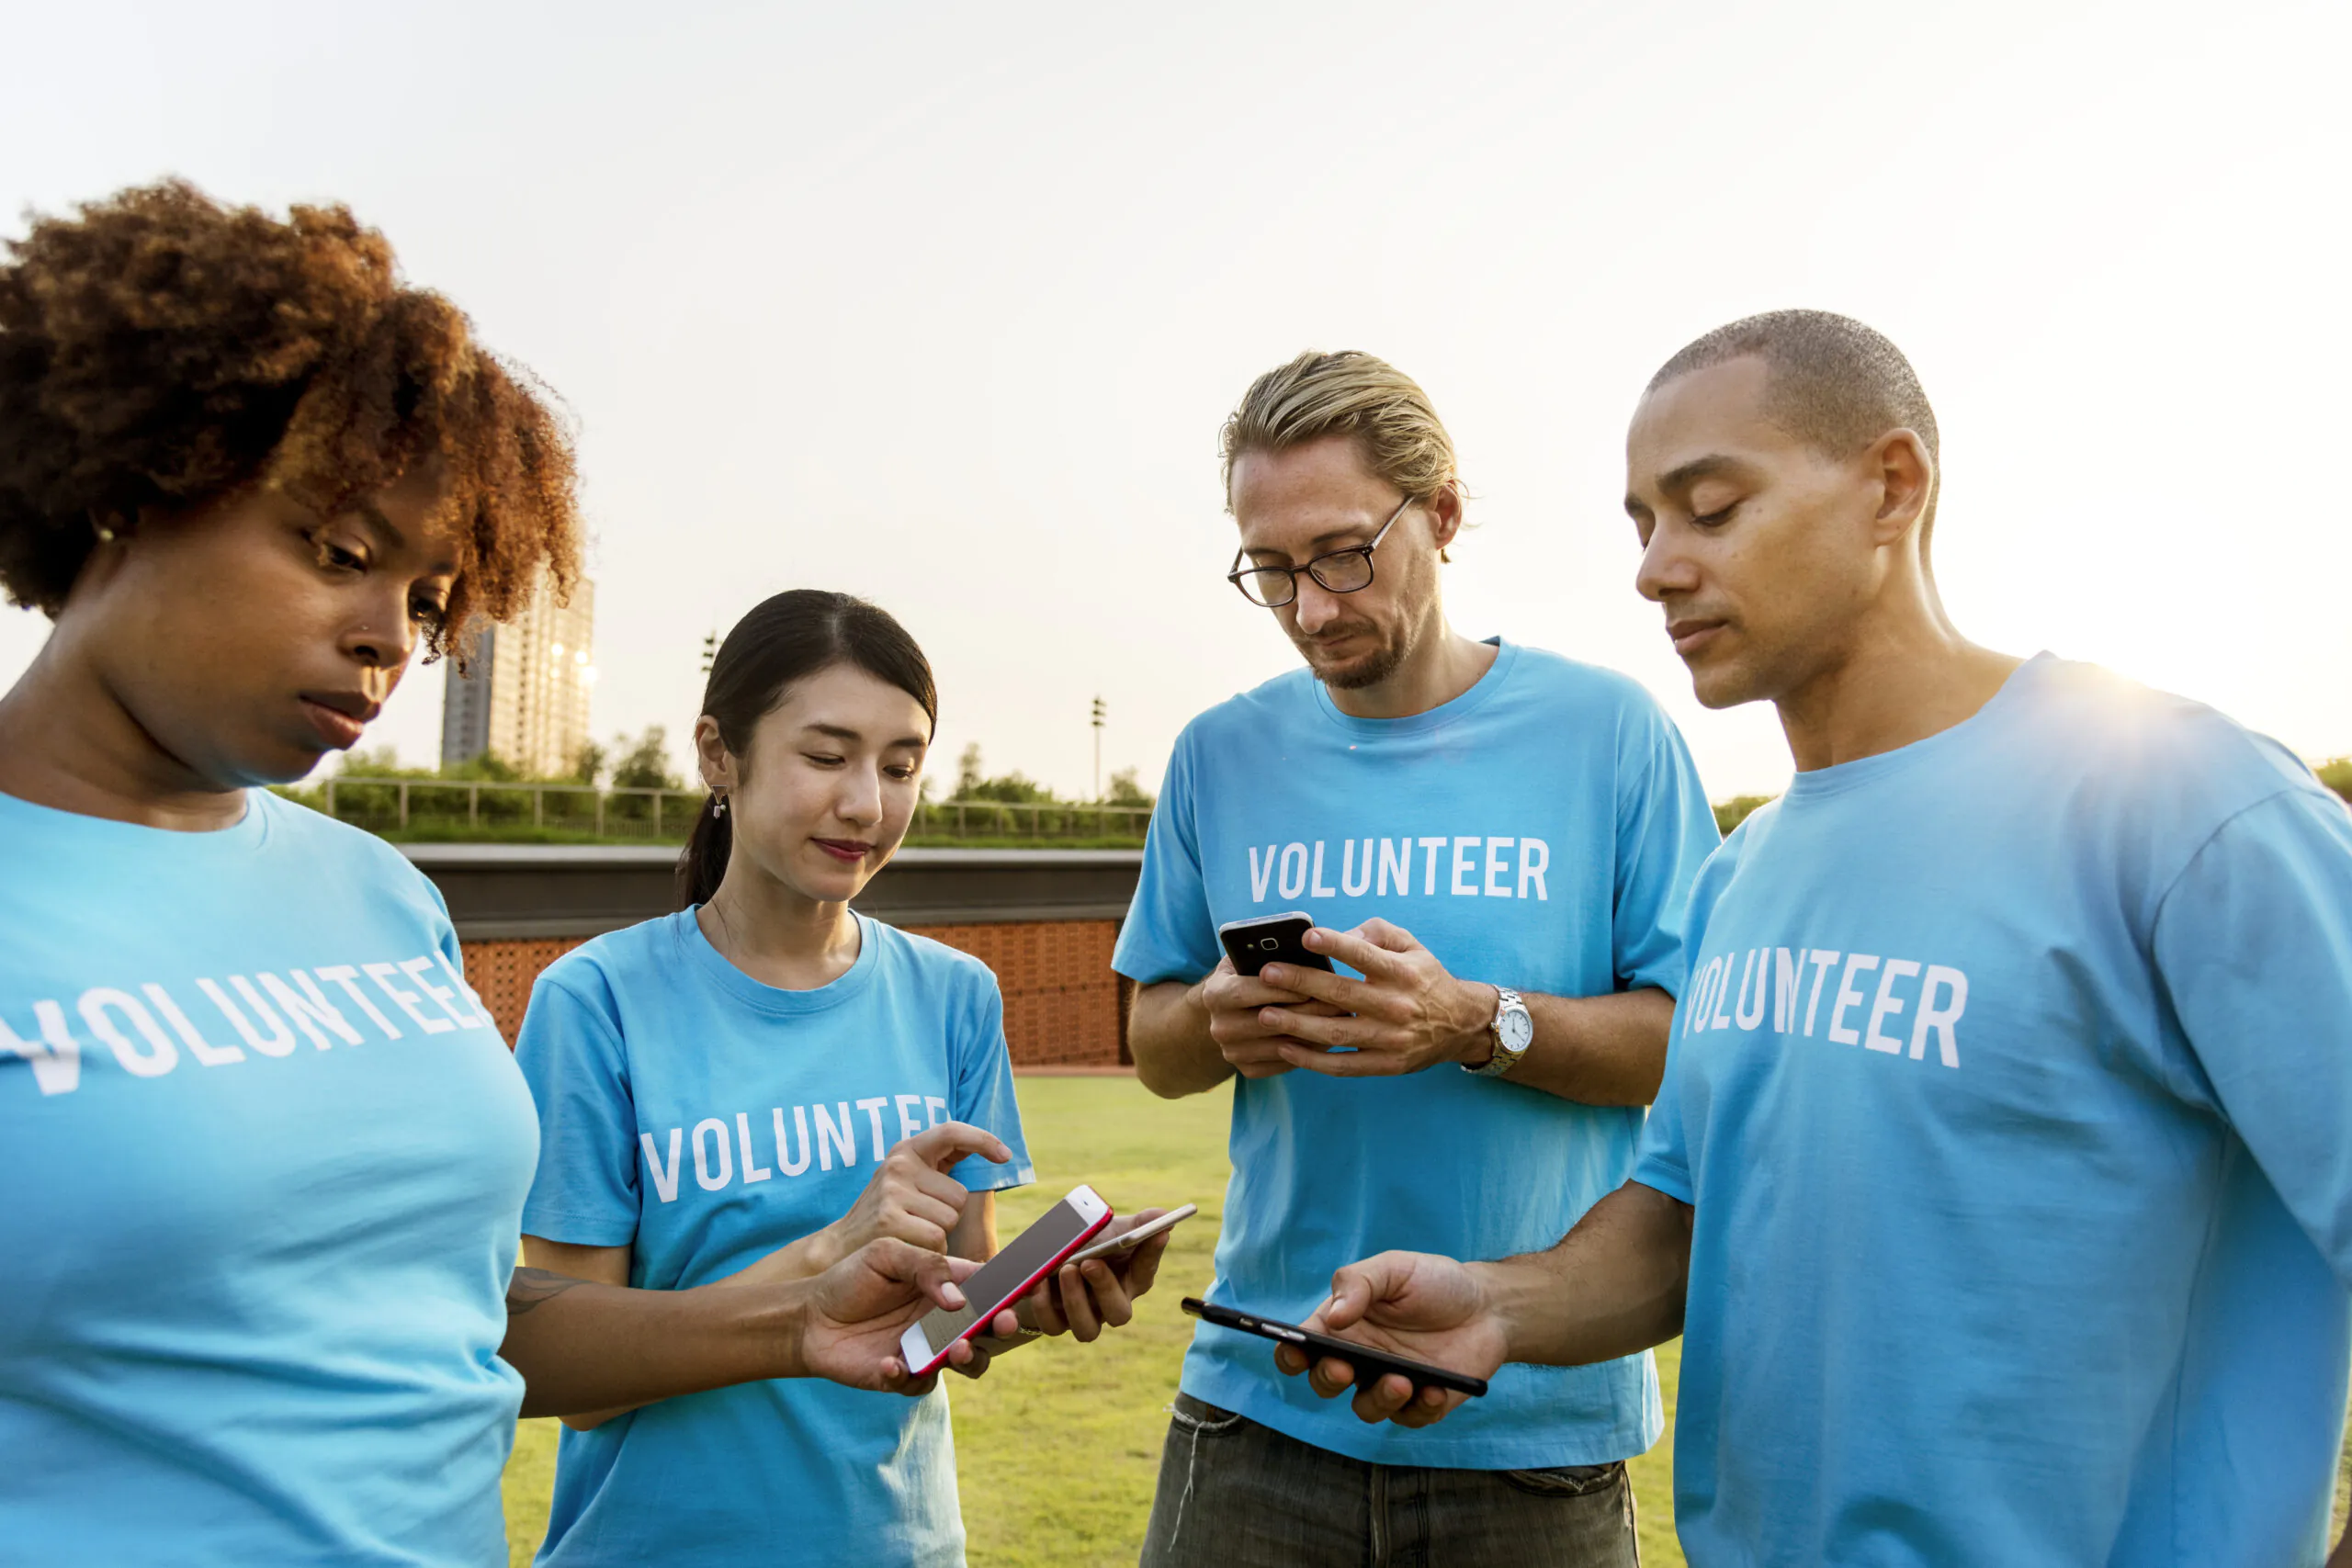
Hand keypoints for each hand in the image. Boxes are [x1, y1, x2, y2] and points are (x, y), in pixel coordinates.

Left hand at [794, 1237, 1019, 1394]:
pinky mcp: (905, 1375)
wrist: (808, 1317)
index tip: (1023, 1289)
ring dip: (970, 1357)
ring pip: (969, 1361)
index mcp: (946, 1284)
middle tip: (1001, 1322)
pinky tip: (888, 1363)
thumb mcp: (886, 1254)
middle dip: (1003, 1326)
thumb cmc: (849, 1278)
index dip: (1011, 1288)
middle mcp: (944, 1318)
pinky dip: (909, 1376)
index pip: (989, 1286)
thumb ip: (926, 1267)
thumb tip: (958, 1300)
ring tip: (954, 1349)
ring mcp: (927, 1348)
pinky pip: (922, 1383)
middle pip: (990, 1328)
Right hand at [816, 1121, 1011, 1267]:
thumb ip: (940, 1168)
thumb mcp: (908, 1181)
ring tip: (909, 1234)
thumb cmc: (886, 1214)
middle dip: (948, 1215)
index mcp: (907, 1150)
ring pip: (949, 1221)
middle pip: (959, 1195)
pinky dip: (929, 1252)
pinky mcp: (889, 1219)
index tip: (1005, 1156)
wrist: (841, 1246)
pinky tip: (906, 1247)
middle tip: (917, 1221)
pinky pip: (936, 1240)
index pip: (952, 1132)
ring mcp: (892, 1191)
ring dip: (939, 1237)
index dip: (982, 1140)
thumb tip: (997, 1152)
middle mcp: (899, 1165)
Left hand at [1020, 1208, 1176, 1342]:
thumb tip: (1163, 1215)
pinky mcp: (1058, 1321)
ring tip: (1066, 1269)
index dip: (1152, 1254)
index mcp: (1130, 1279)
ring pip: (1087, 1330)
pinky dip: (1044, 1306)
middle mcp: (1111, 1304)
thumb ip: (1136, 1224)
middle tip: (1089, 1263)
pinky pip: (1053, 1326)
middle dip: (1105, 1288)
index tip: (1157, 1233)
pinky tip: (1039, 1281)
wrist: (1052, 1257)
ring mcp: (1085, 1316)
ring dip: (1075, 1300)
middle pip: (1119, 1314)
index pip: (1147, 1271)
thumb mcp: (1111, 1228)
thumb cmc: (1090, 1242)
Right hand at [1196, 956, 1349, 1079]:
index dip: (1280, 987)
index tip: (1313, 983)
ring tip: (1342, 1021)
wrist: (1230, 1011)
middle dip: (1305, 1012)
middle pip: (1266, 1022)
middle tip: (1340, 1003)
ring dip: (1313, 1034)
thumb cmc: (1248, 974)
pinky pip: (1283, 1064)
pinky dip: (1307, 1052)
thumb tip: (1313, 942)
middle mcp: (1218, 1027)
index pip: (1245, 992)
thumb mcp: (1250, 957)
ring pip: (1279, 1046)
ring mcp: (1231, 1052)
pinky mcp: (1246, 1070)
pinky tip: (1329, 1037)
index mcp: (1214, 993)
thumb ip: (1271, 952)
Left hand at [1258, 919, 1495, 1078]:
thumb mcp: (1412, 946)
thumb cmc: (1425, 978)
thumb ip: (1377, 933)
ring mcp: (1391, 1040)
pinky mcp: (1386, 1065)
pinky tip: (1285, 1048)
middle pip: (1342, 995)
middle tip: (1266, 973)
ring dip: (1297, 1025)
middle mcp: (1397, 1006)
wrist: (1461, 1024)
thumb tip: (1338, 936)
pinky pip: (1344, 1066)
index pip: (1365, 956)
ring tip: (1265, 1014)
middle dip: (1300, 984)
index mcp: (1403, 972)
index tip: (1306, 937)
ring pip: (1336, 1034)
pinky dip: (1313, 1061)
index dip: (1336, 946)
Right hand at [1274, 1251, 1507, 1428]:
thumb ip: (1358, 1284)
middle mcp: (1359, 1359)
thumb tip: (1332, 1316)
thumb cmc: (1434, 1283)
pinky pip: (1408, 1418)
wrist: (1489, 1306)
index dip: (1290, 1354)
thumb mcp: (1394, 1268)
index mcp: (1342, 1326)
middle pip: (1324, 1382)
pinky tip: (1435, 1390)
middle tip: (1344, 1368)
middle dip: (1327, 1379)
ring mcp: (1388, 1384)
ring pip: (1364, 1408)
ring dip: (1378, 1399)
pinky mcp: (1420, 1405)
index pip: (1301, 1346)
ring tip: (1402, 1381)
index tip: (1295, 1352)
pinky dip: (1419, 1408)